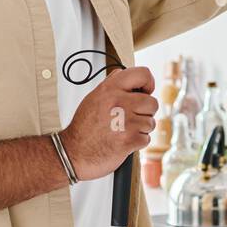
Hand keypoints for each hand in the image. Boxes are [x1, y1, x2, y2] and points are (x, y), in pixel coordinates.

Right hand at [58, 66, 157, 180]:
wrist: (73, 153)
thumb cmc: (84, 128)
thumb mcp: (93, 98)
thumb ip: (110, 85)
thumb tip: (124, 74)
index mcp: (110, 89)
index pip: (143, 74)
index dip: (148, 82)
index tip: (146, 91)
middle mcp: (119, 102)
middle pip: (152, 102)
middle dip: (146, 112)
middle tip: (132, 117)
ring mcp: (125, 122)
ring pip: (151, 122)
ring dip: (141, 129)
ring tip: (124, 131)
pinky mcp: (130, 140)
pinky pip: (147, 138)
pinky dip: (138, 142)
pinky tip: (123, 141)